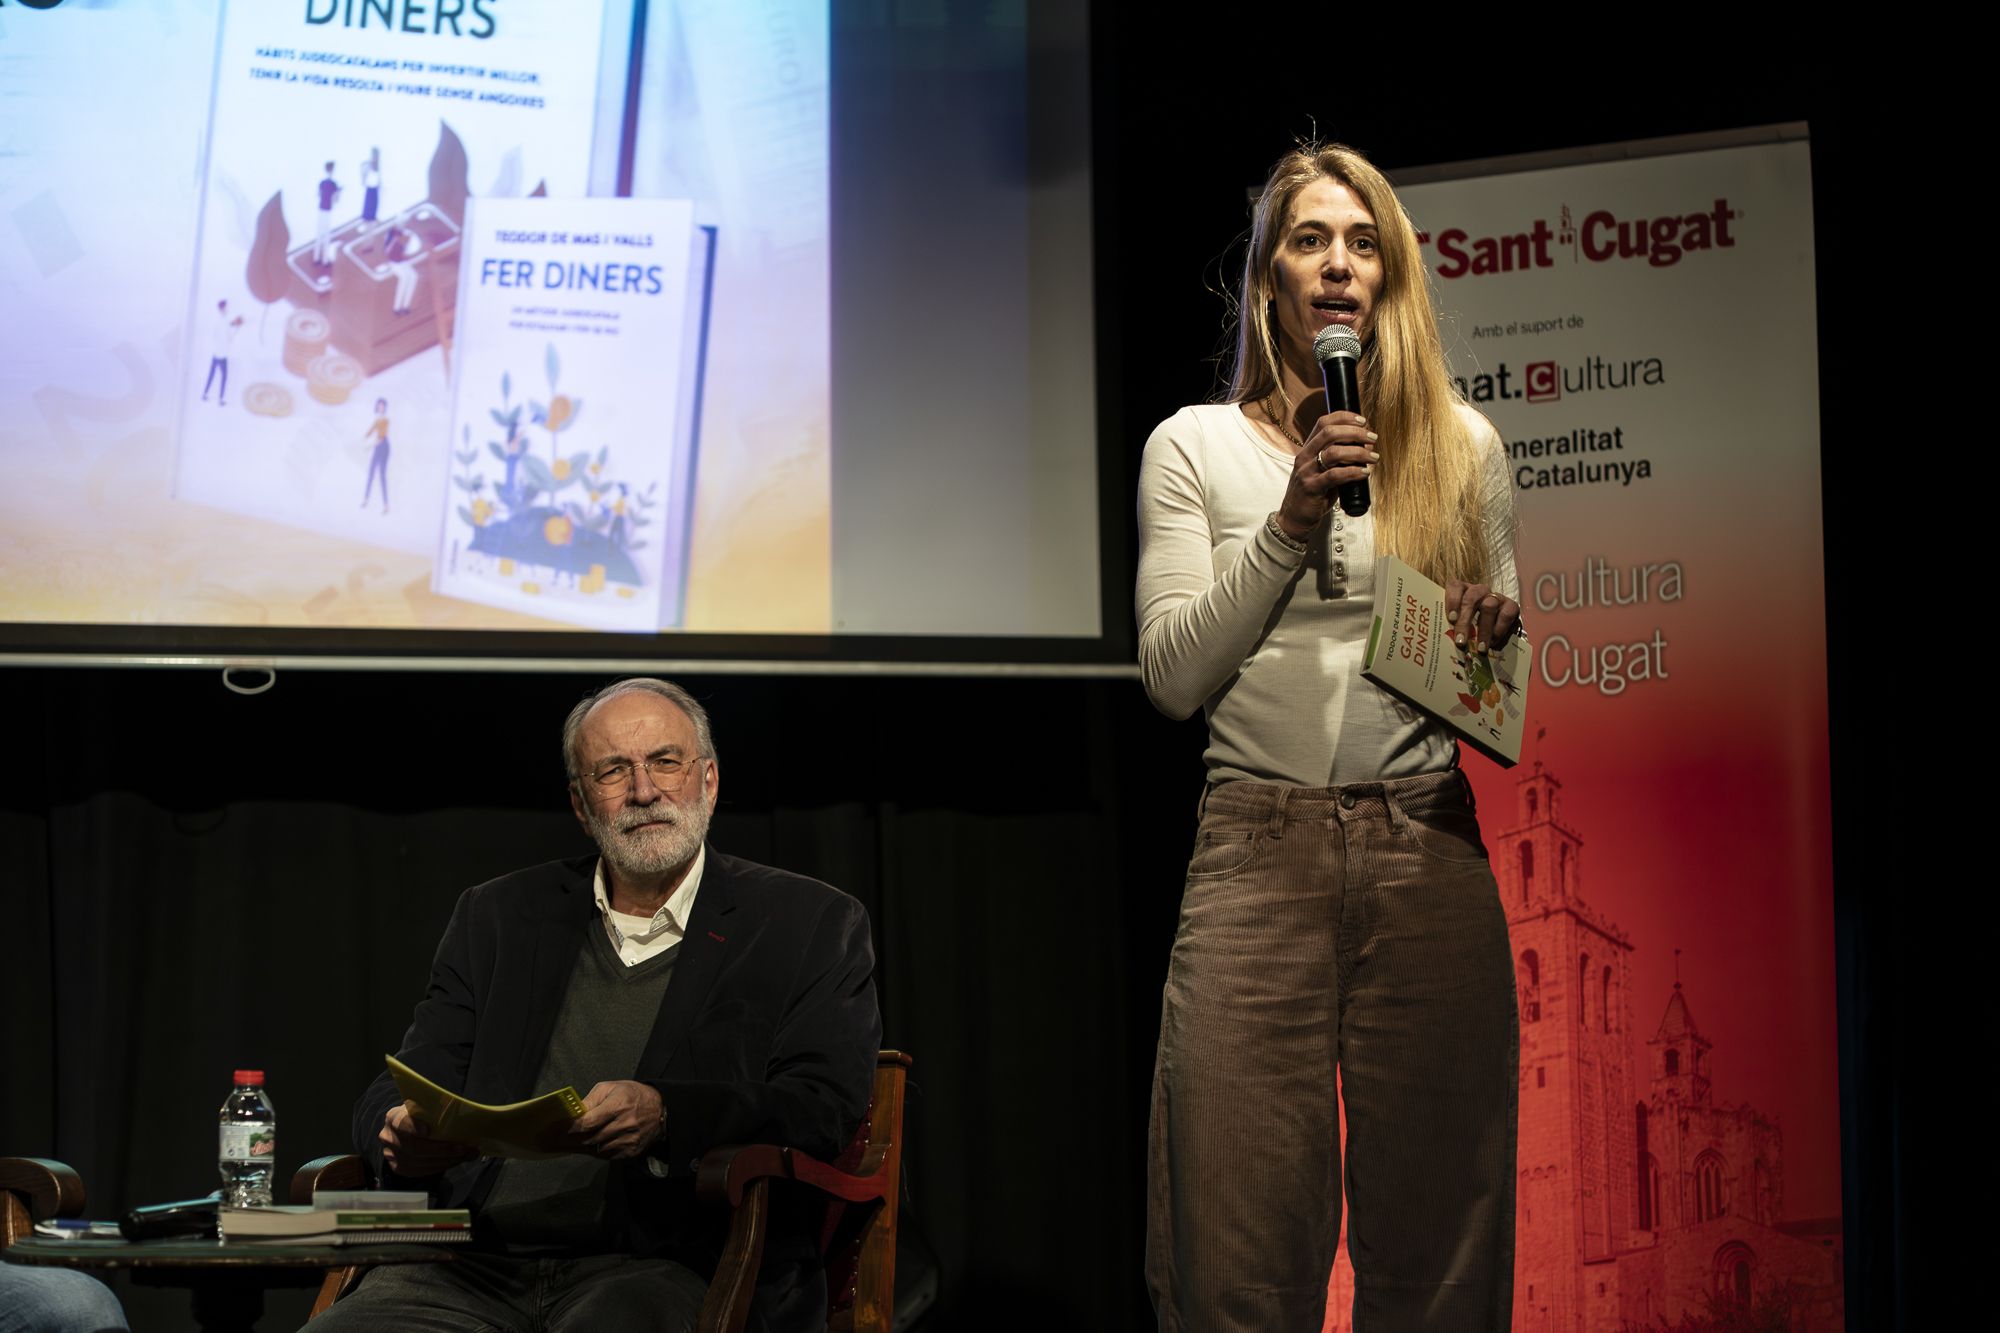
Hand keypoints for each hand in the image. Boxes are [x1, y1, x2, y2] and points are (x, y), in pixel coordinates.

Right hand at [379, 1102, 476, 1177]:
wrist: (409, 1128)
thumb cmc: (421, 1116)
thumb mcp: (425, 1108)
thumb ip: (435, 1111)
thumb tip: (463, 1115)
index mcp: (394, 1116)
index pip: (401, 1122)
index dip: (414, 1127)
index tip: (428, 1130)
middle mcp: (388, 1136)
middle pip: (413, 1147)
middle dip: (441, 1150)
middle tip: (463, 1149)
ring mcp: (391, 1154)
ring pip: (418, 1162)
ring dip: (445, 1161)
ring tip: (465, 1155)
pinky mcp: (398, 1167)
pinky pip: (418, 1171)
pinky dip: (439, 1168)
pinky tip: (453, 1162)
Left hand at [559, 1081, 663, 1160]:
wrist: (661, 1109)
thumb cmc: (633, 1095)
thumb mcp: (611, 1088)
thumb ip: (591, 1100)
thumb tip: (573, 1113)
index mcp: (618, 1105)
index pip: (588, 1122)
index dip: (572, 1127)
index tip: (561, 1128)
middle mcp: (625, 1124)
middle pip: (591, 1138)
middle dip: (577, 1138)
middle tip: (564, 1137)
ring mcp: (630, 1139)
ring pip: (598, 1149)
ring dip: (589, 1145)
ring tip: (584, 1138)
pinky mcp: (632, 1151)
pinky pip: (609, 1156)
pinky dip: (601, 1150)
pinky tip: (599, 1142)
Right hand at [1276, 411, 1378, 540]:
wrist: (1293, 518)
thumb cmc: (1312, 495)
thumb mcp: (1323, 472)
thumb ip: (1340, 460)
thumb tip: (1366, 448)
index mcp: (1307, 449)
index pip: (1323, 422)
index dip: (1344, 417)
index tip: (1363, 420)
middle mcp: (1305, 456)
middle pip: (1330, 433)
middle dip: (1355, 432)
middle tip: (1372, 437)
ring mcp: (1307, 472)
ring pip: (1334, 452)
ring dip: (1358, 452)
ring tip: (1373, 457)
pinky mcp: (1312, 488)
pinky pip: (1335, 475)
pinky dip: (1353, 472)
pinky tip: (1365, 472)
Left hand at [1445, 580, 1520, 652]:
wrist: (1494, 630)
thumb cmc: (1468, 626)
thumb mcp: (1457, 623)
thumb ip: (1451, 626)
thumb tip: (1445, 643)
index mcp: (1462, 590)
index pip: (1455, 586)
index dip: (1453, 601)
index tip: (1451, 619)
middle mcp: (1479, 590)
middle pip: (1471, 598)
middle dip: (1465, 621)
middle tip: (1461, 642)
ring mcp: (1496, 596)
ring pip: (1489, 606)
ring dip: (1483, 629)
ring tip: (1480, 648)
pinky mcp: (1511, 606)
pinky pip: (1506, 615)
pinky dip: (1498, 631)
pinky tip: (1493, 643)